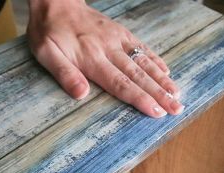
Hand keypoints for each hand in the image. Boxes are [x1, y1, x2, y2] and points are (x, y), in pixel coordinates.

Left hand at [27, 0, 183, 117]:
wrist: (56, 2)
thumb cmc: (48, 31)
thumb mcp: (46, 53)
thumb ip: (64, 73)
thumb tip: (82, 95)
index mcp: (91, 58)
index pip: (120, 83)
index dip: (139, 99)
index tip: (156, 111)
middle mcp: (109, 49)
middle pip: (137, 75)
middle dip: (158, 94)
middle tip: (176, 108)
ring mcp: (117, 39)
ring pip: (143, 62)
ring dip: (161, 79)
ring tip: (177, 94)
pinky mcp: (119, 32)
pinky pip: (141, 47)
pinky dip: (155, 60)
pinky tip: (166, 71)